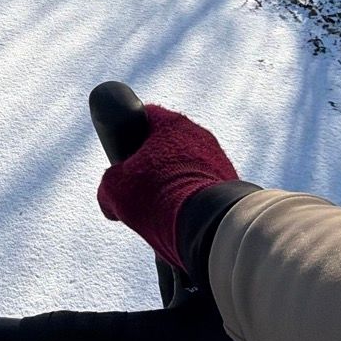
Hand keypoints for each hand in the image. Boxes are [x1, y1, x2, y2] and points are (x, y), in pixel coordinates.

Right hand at [97, 103, 238, 270]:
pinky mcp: (231, 183)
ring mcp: (219, 158)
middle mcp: (199, 134)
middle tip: (138, 190)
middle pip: (166, 145)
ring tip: (160, 211)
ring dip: (172, 185)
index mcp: (171, 124)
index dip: (129, 134)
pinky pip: (203, 187)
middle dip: (151, 167)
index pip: (145, 116)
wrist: (206, 223)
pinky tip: (181, 218)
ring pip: (186, 168)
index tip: (122, 157)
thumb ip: (108, 186)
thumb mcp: (114, 190)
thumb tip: (109, 201)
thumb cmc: (157, 197)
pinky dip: (191, 200)